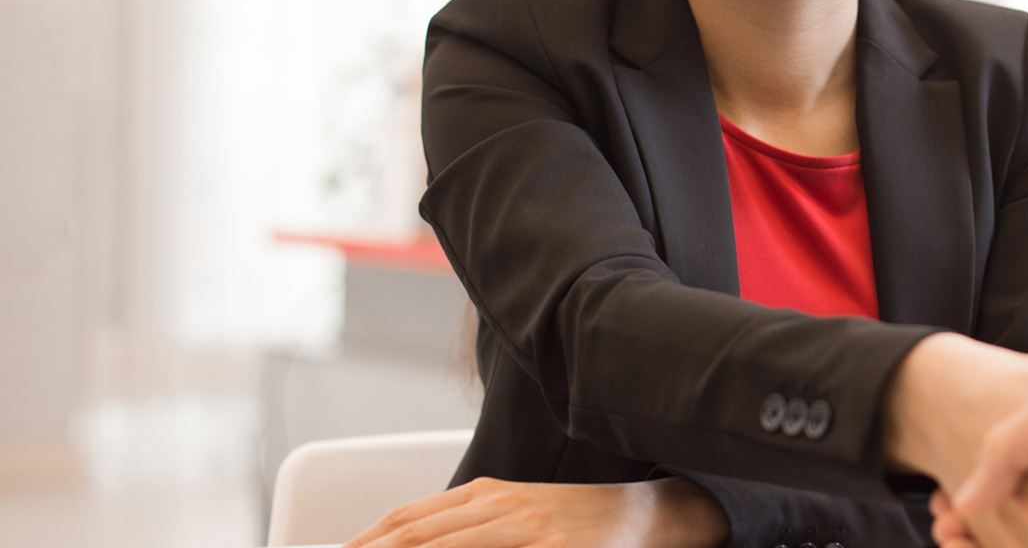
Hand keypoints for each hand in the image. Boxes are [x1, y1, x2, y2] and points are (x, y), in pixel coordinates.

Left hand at [342, 476, 727, 547]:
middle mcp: (501, 507)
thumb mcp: (520, 517)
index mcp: (486, 495)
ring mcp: (529, 529)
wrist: (656, 515)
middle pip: (414, 536)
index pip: (405, 521)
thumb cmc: (582, 523)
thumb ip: (469, 530)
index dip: (361, 542)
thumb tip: (413, 541)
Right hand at [946, 375, 1027, 547]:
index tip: (946, 491)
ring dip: (990, 542)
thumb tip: (966, 501)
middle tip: (941, 515)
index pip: (1015, 459)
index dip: (975, 475)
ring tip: (950, 531)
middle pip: (1021, 507)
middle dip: (975, 515)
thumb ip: (1009, 443)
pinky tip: (977, 544)